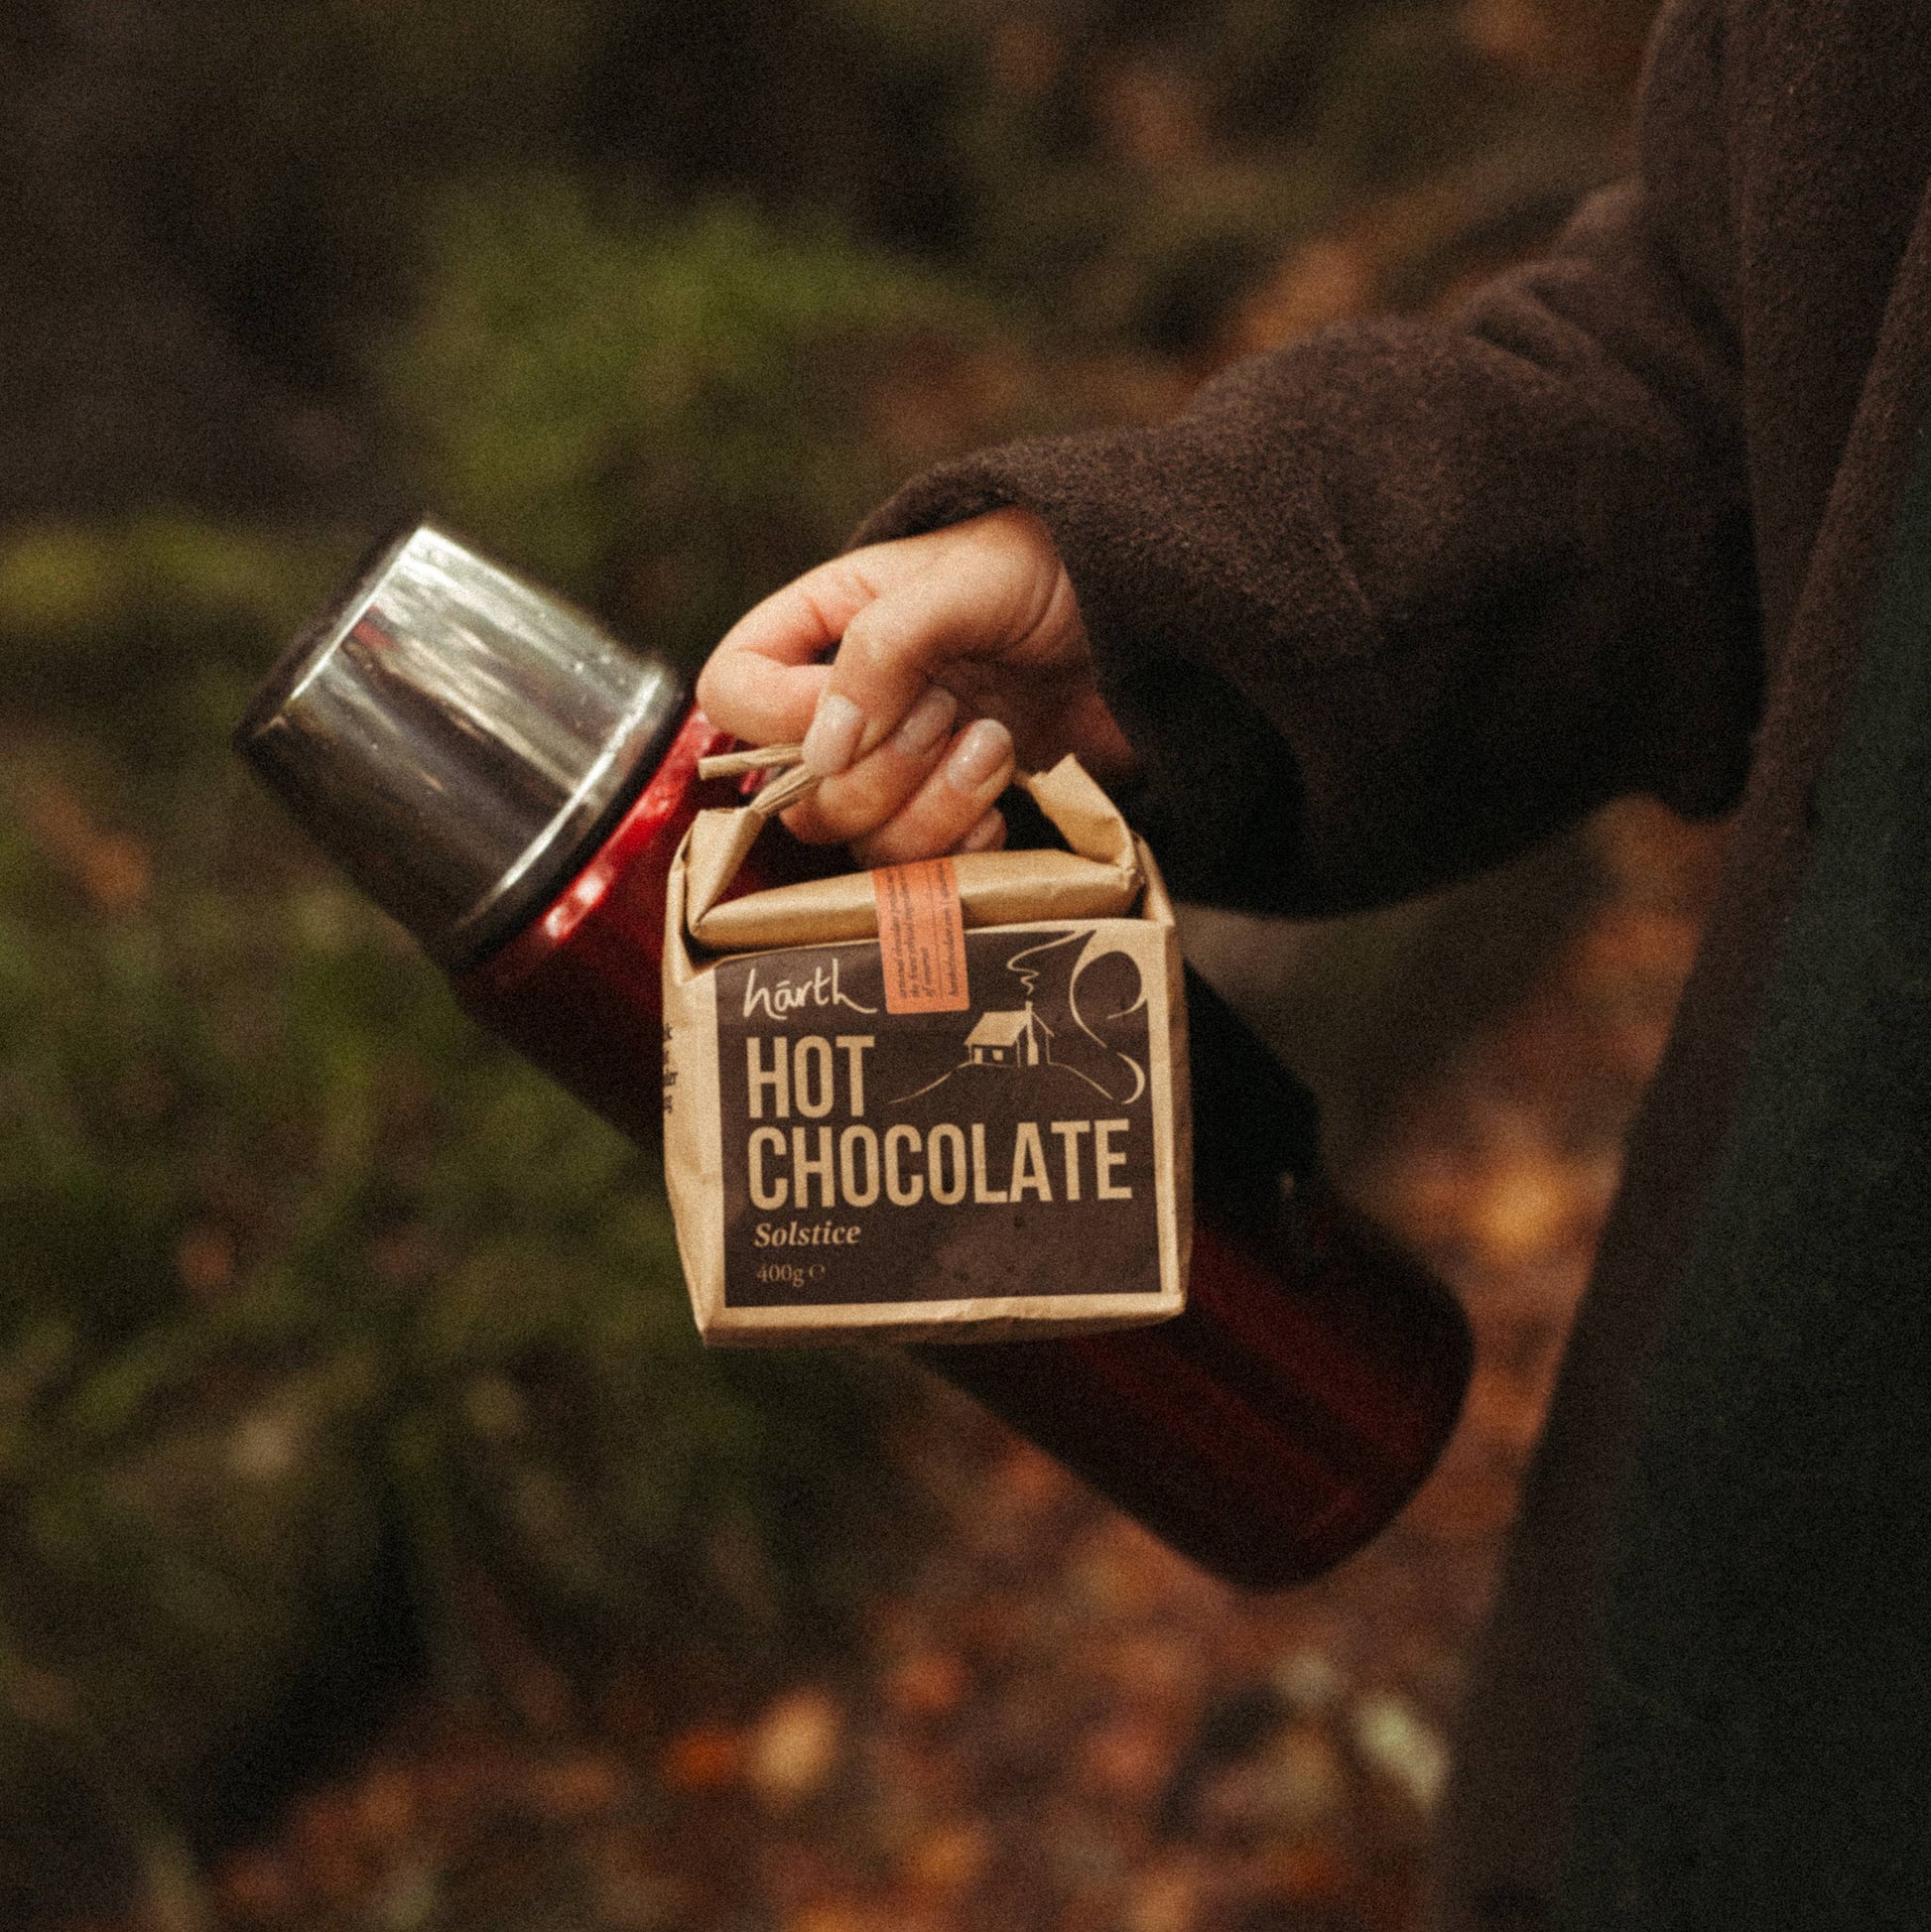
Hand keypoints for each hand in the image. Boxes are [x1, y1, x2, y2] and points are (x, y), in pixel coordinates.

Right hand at [696, 508, 1133, 862]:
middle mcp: (854, 704)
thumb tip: (823, 750)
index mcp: (828, 625)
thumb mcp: (962, 582)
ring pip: (863, 842)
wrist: (1157, 612)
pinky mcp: (962, 812)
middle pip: (798, 792)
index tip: (859, 706)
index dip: (778, 717)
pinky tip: (1008, 801)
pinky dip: (965, 849)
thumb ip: (882, 652)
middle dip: (879, 770)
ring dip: (932, 808)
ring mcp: (908, 766)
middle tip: (952, 714)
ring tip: (999, 746)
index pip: (733, 691)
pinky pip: (927, 873)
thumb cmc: (1056, 566)